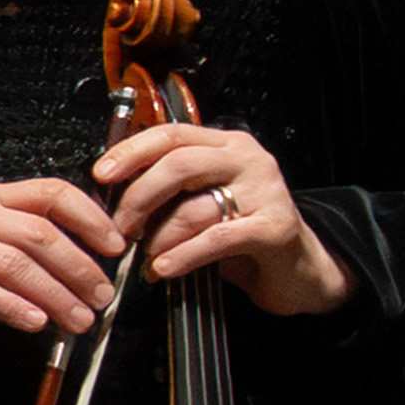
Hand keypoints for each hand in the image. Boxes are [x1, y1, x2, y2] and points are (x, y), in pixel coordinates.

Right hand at [0, 175, 127, 341]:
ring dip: (55, 295)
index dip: (90, 218)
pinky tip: (35, 321)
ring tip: (78, 318)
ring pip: (15, 263)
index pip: (51, 192)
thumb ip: (30, 250)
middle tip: (102, 296)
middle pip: (39, 233)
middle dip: (79, 267)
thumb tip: (88, 272)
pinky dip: (13, 306)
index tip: (115, 244)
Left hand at [101, 114, 349, 316]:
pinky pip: (216, 238)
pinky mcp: (275, 227)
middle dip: (139, 197)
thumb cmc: (247, 236)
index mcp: (229, 146)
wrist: (301, 269)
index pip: (172, 134)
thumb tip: (117, 195)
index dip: (132, 152)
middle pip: (179, 163)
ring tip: (148, 258)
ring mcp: (265, 192)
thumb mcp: (207, 203)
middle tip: (121, 227)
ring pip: (195, 207)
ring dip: (160, 238)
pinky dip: (184, 256)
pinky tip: (165, 268)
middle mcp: (249, 161)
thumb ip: (173, 192)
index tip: (103, 174)